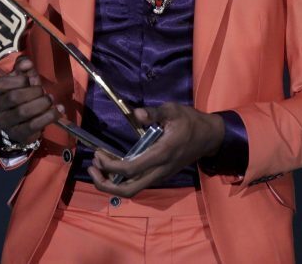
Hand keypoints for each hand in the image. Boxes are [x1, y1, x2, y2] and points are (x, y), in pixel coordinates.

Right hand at [0, 56, 61, 144]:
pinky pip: (33, 126)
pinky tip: (58, 110)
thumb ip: (23, 65)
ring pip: (23, 112)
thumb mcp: (20, 75)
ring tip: (50, 99)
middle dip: (33, 92)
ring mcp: (3, 123)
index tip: (30, 80)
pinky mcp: (16, 134)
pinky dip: (49, 116)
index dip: (18, 80)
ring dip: (42, 103)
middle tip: (42, 90)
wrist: (20, 118)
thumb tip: (26, 63)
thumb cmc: (20, 91)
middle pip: (13, 97)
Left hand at [88, 103, 224, 196]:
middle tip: (92, 168)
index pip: (130, 169)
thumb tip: (137, 114)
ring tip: (98, 168)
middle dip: (105, 184)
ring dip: (112, 184)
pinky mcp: (160, 175)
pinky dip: (121, 180)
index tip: (98, 154)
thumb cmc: (190, 122)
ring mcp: (160, 175)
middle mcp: (159, 170)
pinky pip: (137, 184)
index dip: (110, 166)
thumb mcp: (173, 111)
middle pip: (128, 190)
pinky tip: (113, 166)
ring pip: (132, 190)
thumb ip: (154, 113)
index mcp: (161, 154)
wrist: (209, 137)